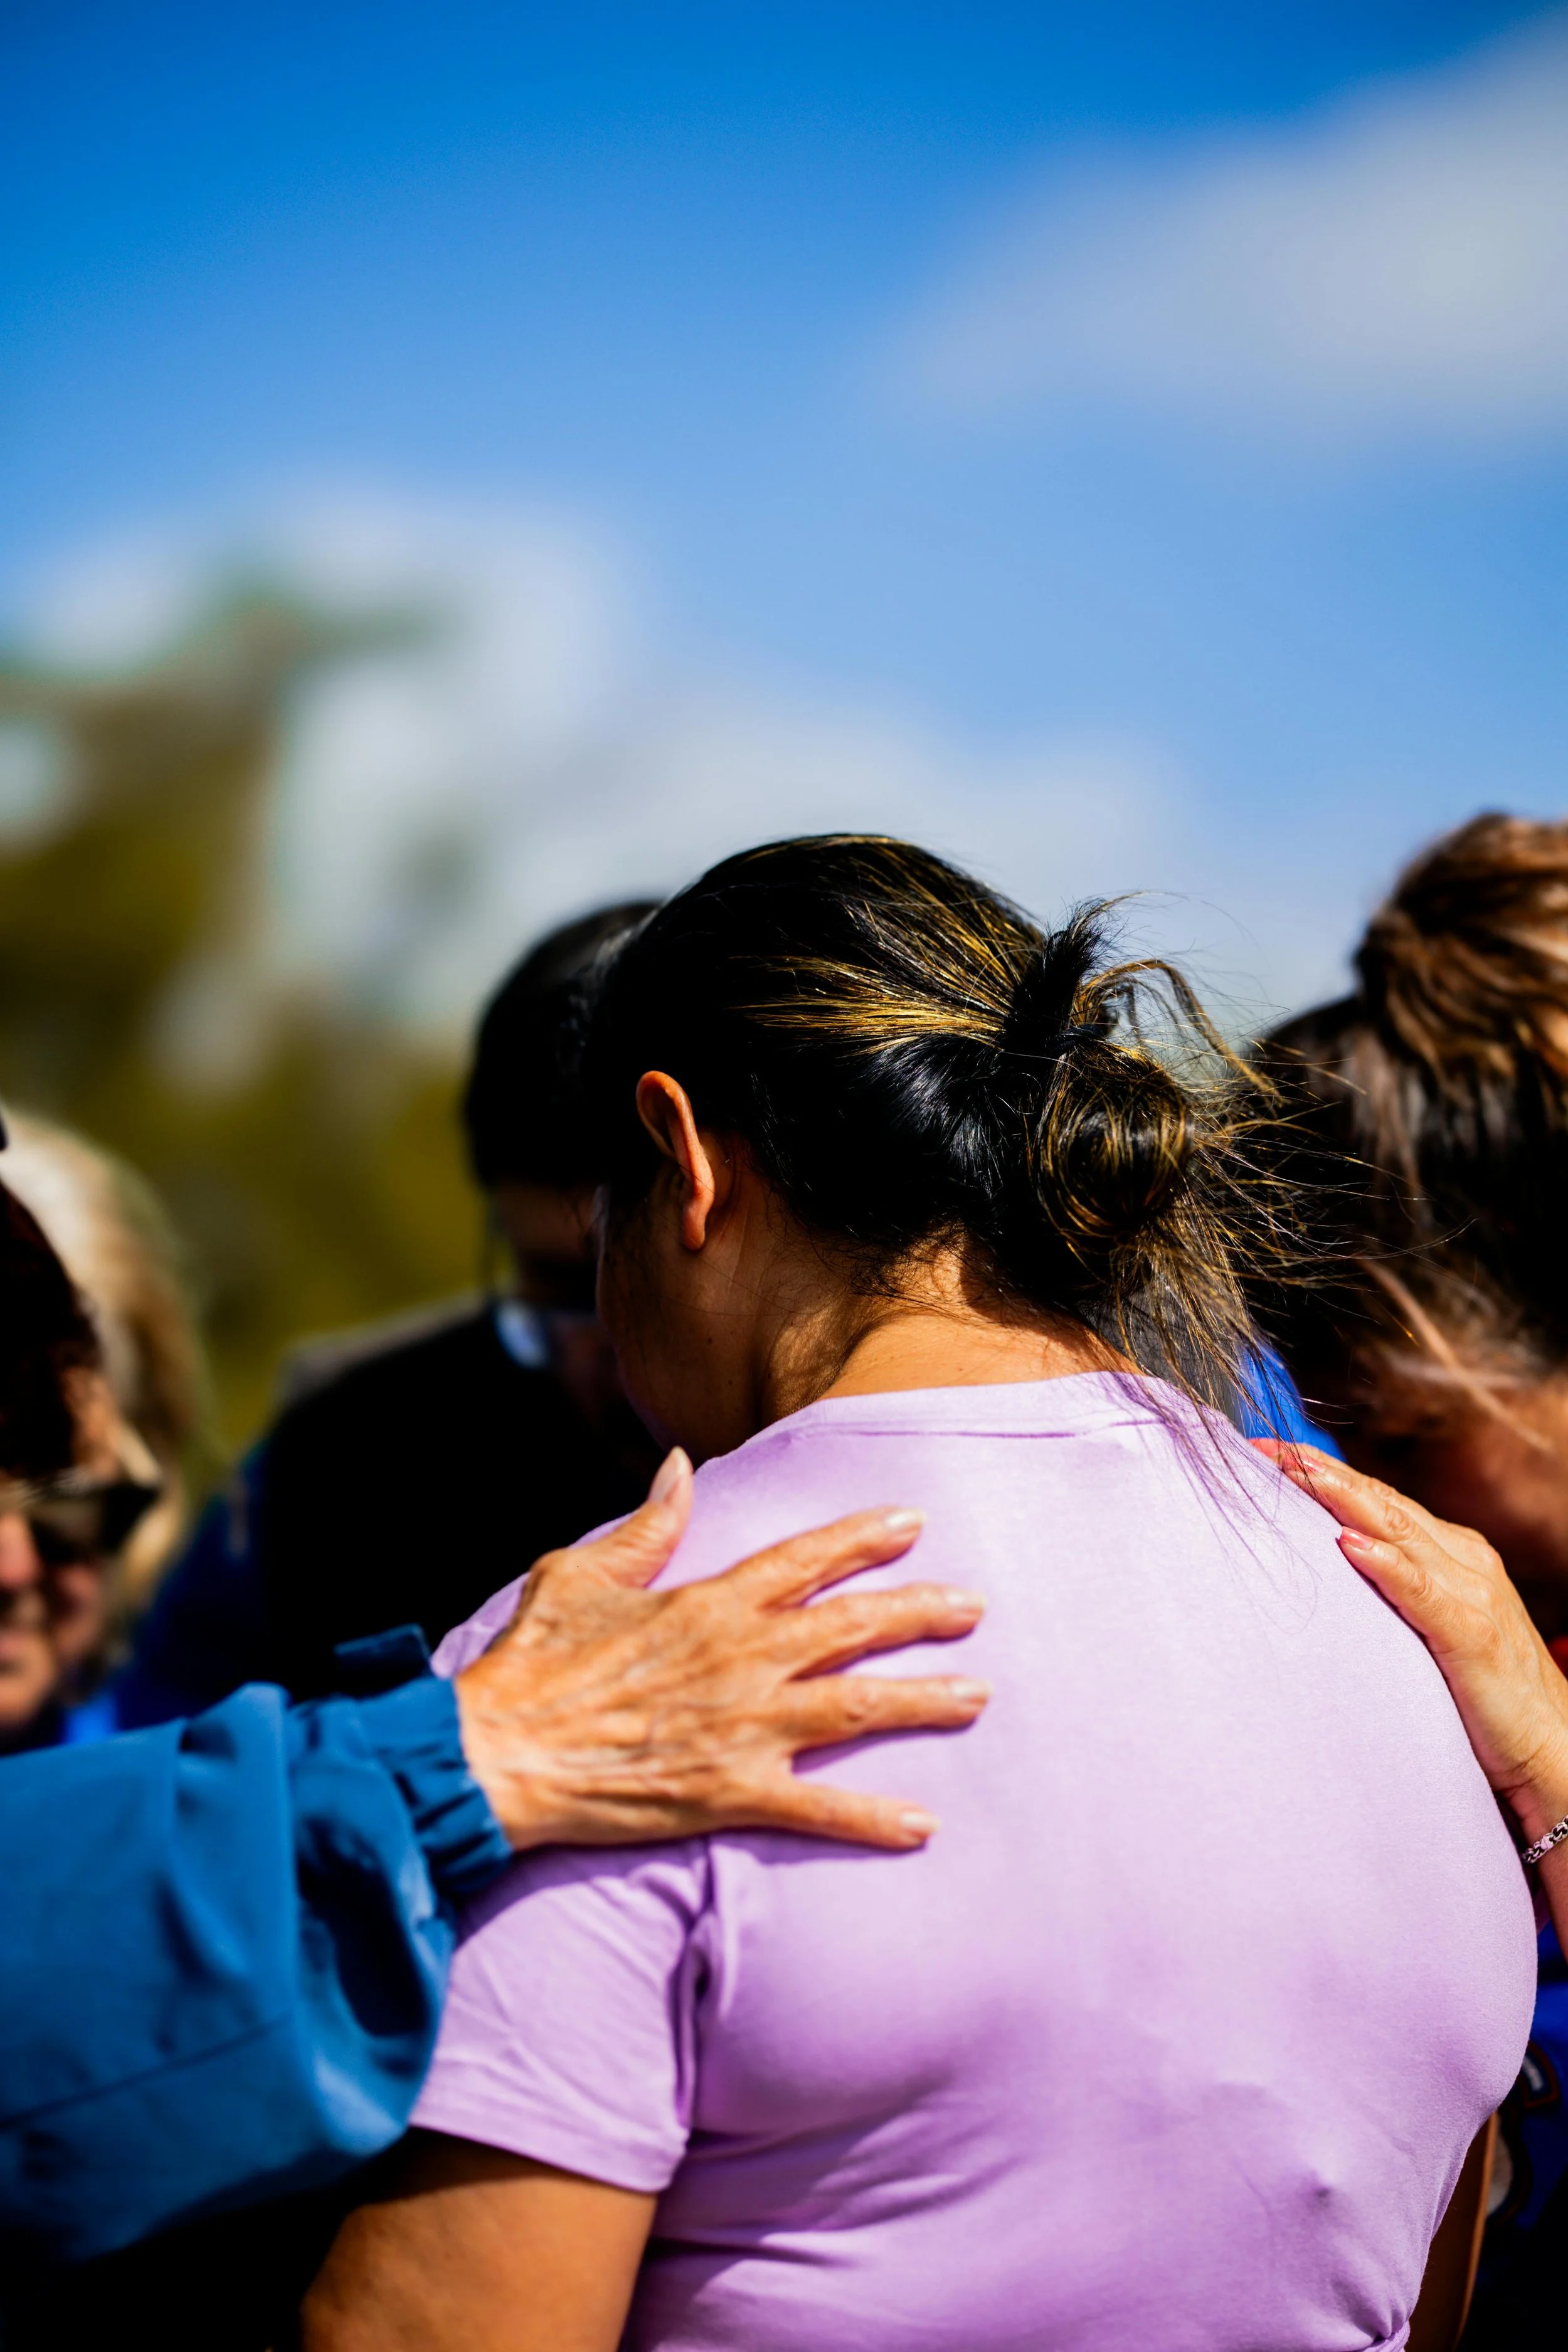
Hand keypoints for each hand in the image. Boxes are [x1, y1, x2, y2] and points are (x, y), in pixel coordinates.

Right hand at [454, 1449, 986, 1853]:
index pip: (803, 1559)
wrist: (500, 1753)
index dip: (861, 1538)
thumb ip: (645, 1526)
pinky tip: (923, 1826)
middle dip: (919, 1613)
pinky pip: (818, 1808)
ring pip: (856, 1708)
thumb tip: (681, 1464)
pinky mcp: (730, 1792)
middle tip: (973, 1608)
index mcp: (707, 1603)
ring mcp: (742, 1727)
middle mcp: (740, 1658)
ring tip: (976, 1696)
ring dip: (922, 1701)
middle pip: (852, 1627)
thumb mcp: (579, 1574)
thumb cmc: (533, 1663)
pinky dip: (873, 1819)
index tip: (911, 1523)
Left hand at [1254, 1440, 1567, 1844]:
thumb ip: (1396, 1593)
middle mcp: (1466, 1560)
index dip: (1324, 1473)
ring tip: (1292, 1472)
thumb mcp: (1434, 1629)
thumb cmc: (1486, 1697)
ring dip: (1340, 1497)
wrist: (1553, 1752)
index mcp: (1456, 1554)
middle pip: (1381, 1502)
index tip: (1267, 1450)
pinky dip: (1385, 1564)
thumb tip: (1331, 1568)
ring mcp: (1473, 1592)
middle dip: (1320, 1471)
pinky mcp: (1473, 1633)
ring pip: (1397, 1530)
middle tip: (1261, 1446)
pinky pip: (1422, 1590)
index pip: (1379, 1500)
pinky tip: (1346, 1543)